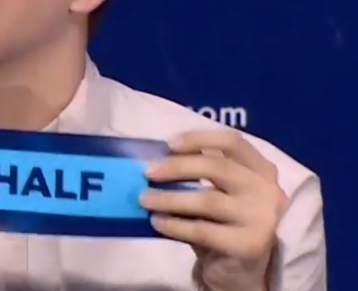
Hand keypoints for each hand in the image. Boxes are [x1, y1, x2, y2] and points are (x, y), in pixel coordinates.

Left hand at [139, 130, 288, 290]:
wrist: (241, 272)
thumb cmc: (224, 223)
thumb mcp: (220, 192)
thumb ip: (203, 173)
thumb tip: (159, 157)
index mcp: (262, 170)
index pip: (233, 142)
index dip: (199, 138)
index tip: (169, 144)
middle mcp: (268, 190)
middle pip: (217, 167)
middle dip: (177, 167)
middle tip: (148, 172)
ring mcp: (262, 218)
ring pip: (208, 199)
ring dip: (169, 198)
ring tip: (144, 199)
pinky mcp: (250, 245)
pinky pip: (203, 230)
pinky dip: (175, 224)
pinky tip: (157, 222)